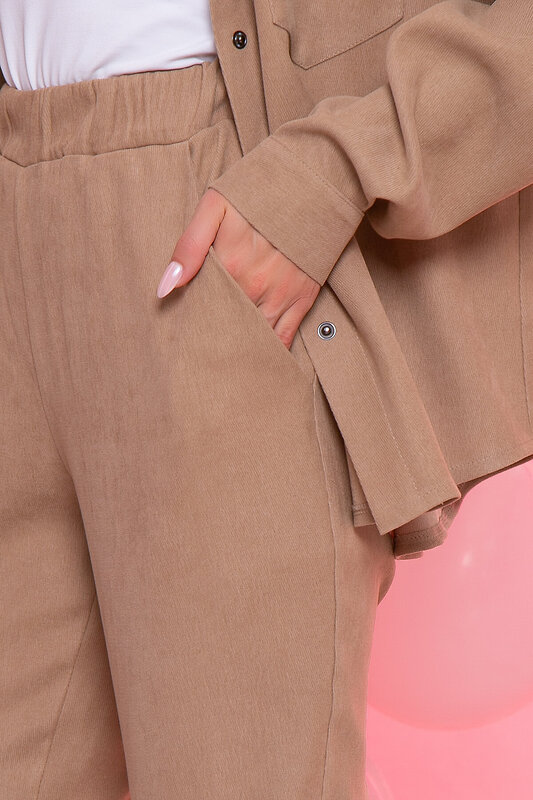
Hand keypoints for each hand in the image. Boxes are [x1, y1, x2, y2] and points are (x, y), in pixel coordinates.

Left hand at [156, 188, 319, 349]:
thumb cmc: (259, 193)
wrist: (313, 185)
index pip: (203, 309)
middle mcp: (255, 288)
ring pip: (256, 338)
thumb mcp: (215, 206)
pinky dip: (272, 353)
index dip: (191, 324)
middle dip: (214, 342)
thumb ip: (189, 246)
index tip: (181, 337)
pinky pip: (285, 338)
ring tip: (224, 368)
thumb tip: (166, 288)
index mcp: (230, 268)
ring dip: (241, 352)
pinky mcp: (302, 300)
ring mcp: (280, 297)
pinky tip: (259, 365)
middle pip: (227, 327)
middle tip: (199, 359)